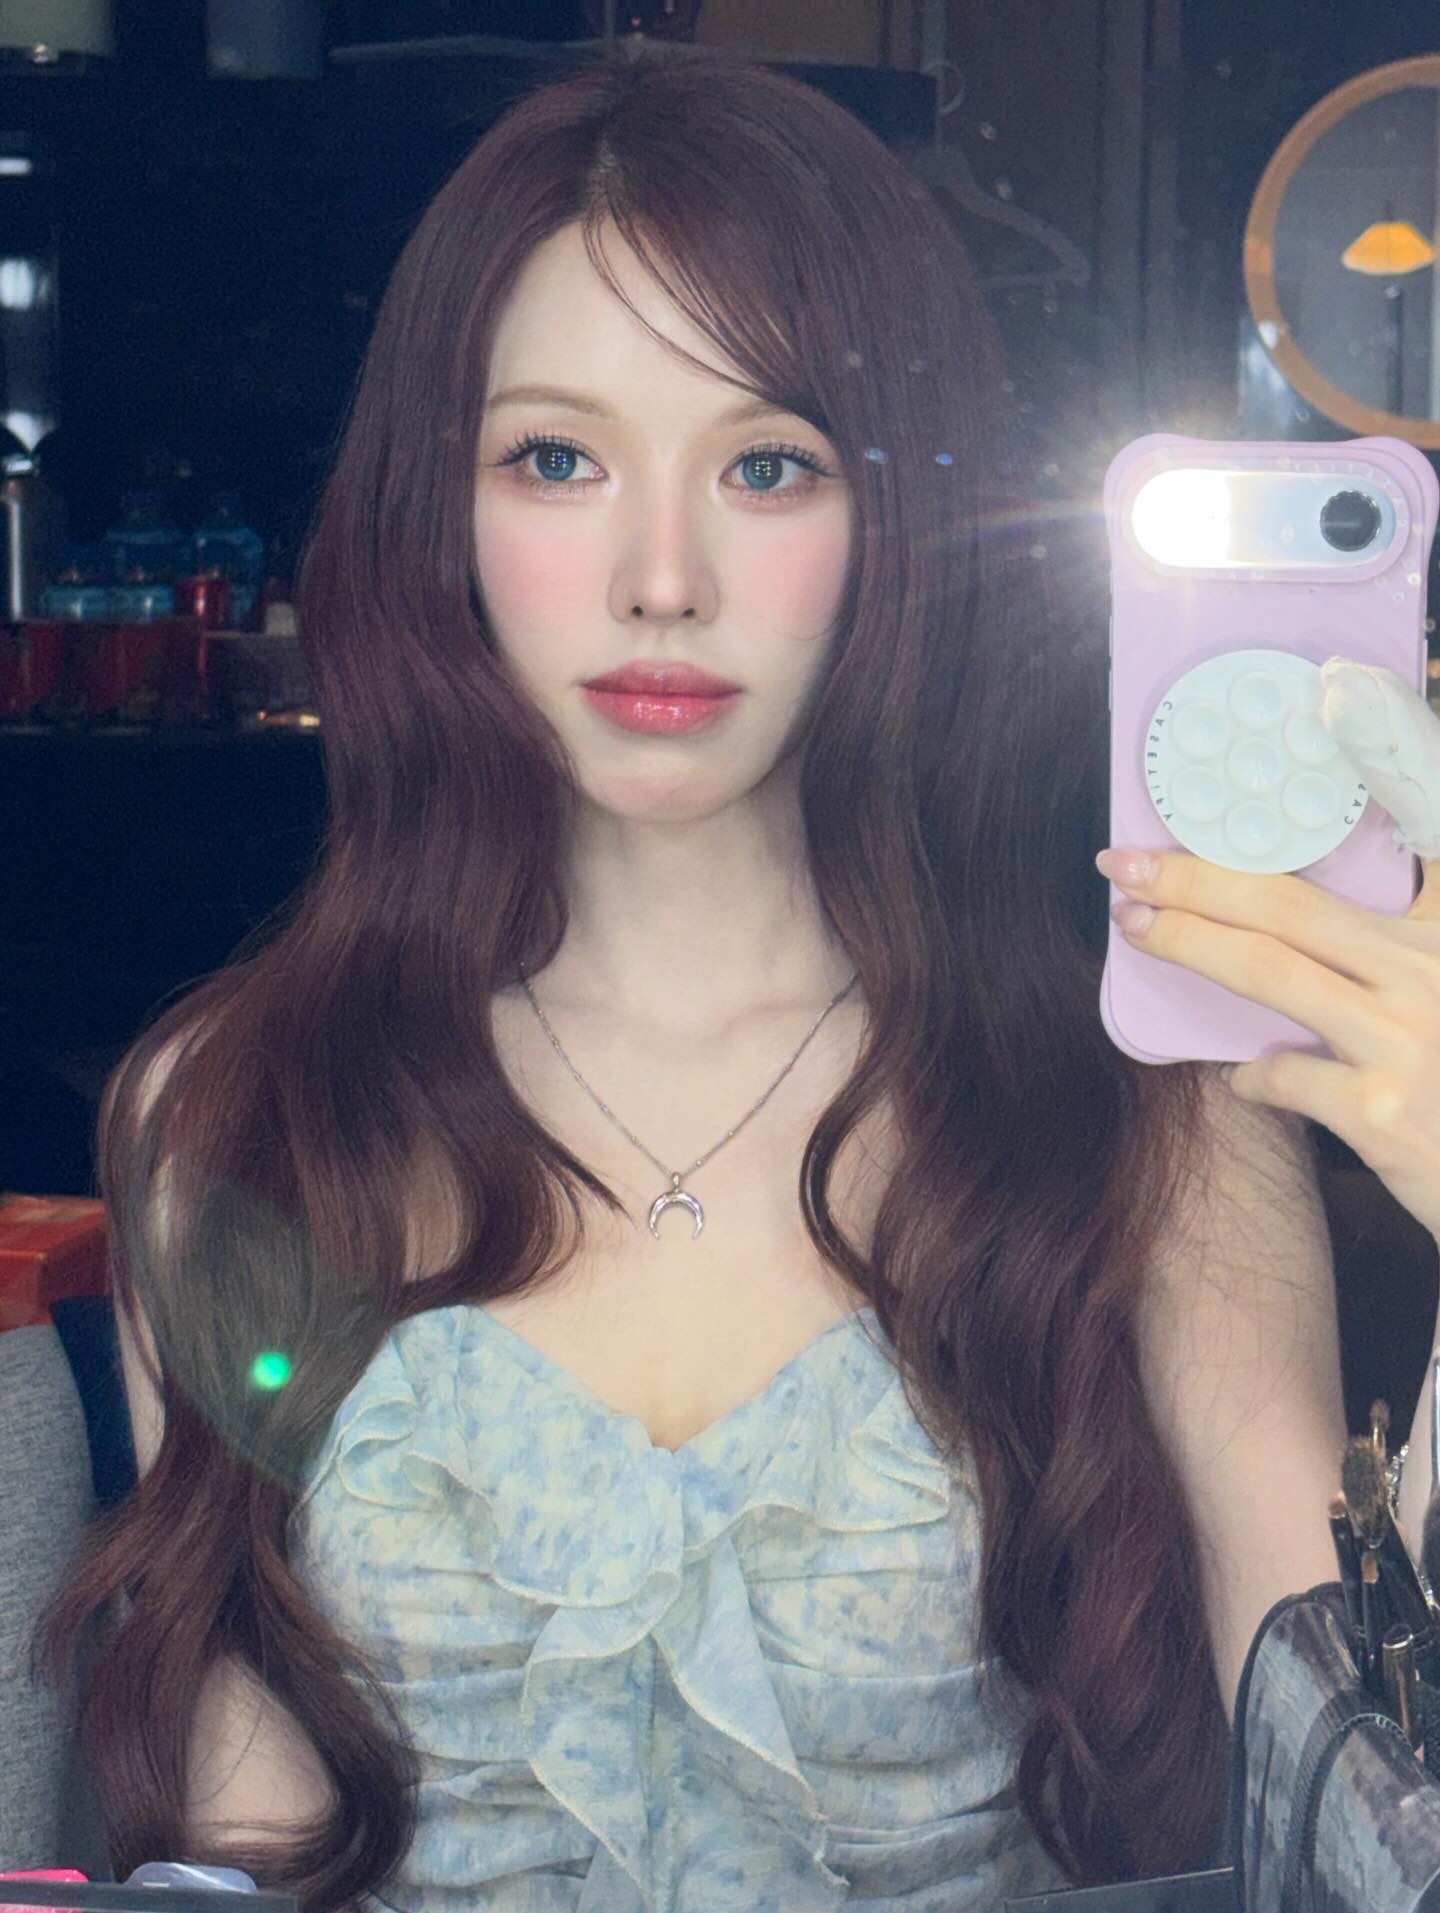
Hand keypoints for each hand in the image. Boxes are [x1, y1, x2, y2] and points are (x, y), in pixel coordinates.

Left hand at [1096, 658, 1439, 1247]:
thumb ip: (1413, 924)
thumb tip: (1300, 911)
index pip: (1428, 819)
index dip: (1391, 749)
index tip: (1338, 690)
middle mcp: (1435, 968)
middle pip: (1290, 905)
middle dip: (1194, 878)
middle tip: (1124, 863)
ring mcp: (1411, 1039)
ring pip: (1271, 972)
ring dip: (1188, 945)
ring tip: (1137, 929)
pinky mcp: (1386, 1112)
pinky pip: (1284, 1075)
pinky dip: (1252, 1074)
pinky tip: (1243, 1075)